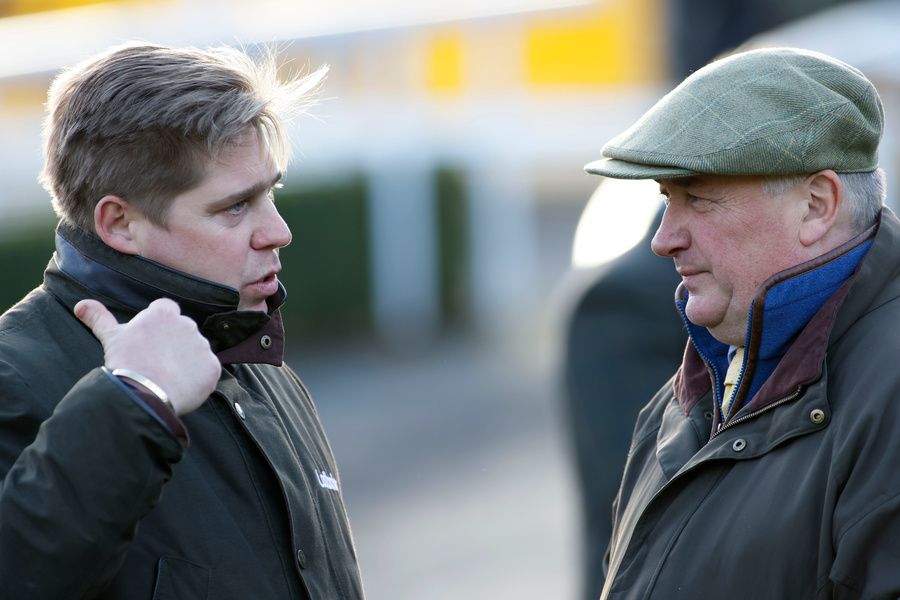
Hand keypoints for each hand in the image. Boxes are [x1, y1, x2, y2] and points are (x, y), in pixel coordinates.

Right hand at [74, 298, 220, 415]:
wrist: (143, 393)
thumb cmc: (126, 363)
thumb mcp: (111, 338)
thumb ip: (100, 318)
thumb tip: (81, 305)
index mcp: (164, 313)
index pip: (166, 310)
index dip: (157, 325)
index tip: (149, 340)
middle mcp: (188, 324)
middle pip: (183, 330)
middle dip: (173, 343)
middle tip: (157, 361)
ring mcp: (202, 346)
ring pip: (196, 350)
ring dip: (186, 360)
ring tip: (167, 376)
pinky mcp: (213, 367)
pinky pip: (208, 370)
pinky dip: (198, 378)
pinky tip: (182, 387)